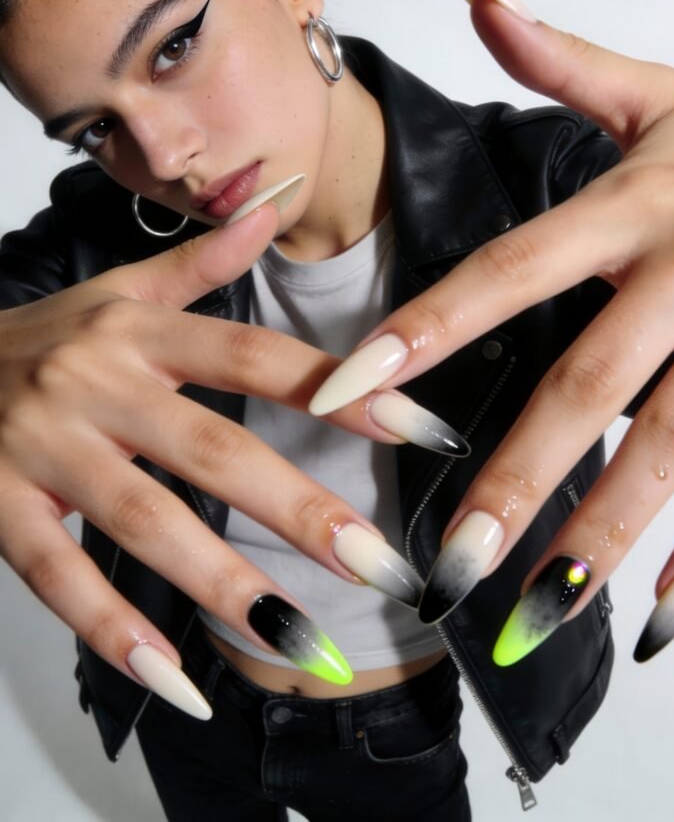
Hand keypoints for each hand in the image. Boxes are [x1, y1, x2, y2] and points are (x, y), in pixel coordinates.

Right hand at [0, 202, 434, 714]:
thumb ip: (203, 260)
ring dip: (225, 584)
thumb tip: (274, 204)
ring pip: (143, 520)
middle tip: (379, 562)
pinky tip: (179, 680)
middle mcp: (95, 385)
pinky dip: (117, 632)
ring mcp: (43, 450)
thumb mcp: (119, 291)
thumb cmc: (43, 337)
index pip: (254, 355)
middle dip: (299, 507)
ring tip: (302, 638)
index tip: (417, 430)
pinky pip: (60, 577)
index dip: (336, 390)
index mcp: (138, 331)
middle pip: (211, 447)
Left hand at [310, 0, 673, 663]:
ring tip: (534, 614)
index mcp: (636, 207)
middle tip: (445, 561)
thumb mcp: (663, 92)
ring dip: (603, 537)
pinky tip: (660, 620)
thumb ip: (566, 60)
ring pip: (672, 448)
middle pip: (586, 384)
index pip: (508, 270)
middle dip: (514, 475)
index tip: (342, 389)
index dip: (423, 327)